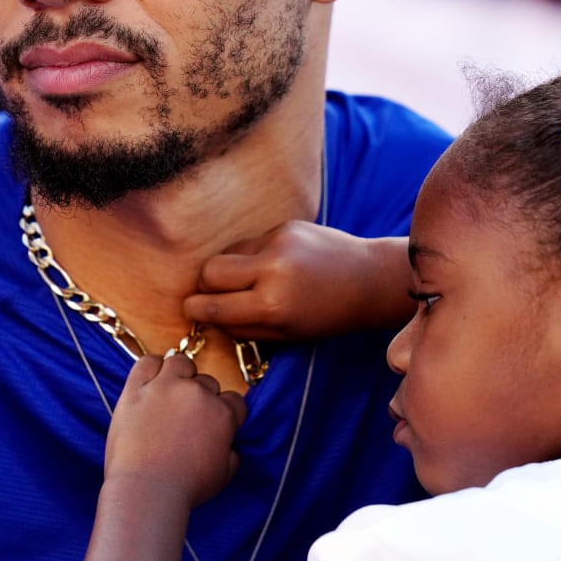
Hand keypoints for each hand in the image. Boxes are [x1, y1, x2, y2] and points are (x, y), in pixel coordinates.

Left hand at [105, 352, 246, 508]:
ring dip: (181, 375)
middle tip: (189, 417)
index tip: (217, 424)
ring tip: (173, 392)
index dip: (228, 413)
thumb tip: (229, 447)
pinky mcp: (136, 389)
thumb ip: (231, 454)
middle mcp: (196, 393)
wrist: (146, 490)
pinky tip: (153, 379)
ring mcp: (164, 387)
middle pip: (207, 381)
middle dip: (203, 397)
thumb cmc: (185, 488)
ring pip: (180, 363)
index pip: (235, 400)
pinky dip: (152, 367)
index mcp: (222, 413)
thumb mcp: (223, 475)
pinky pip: (147, 363)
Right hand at [184, 223, 411, 340]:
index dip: (196, 310)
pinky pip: (251, 241)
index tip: (194, 310)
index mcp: (272, 306)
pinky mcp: (285, 226)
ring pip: (227, 252)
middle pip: (209, 271)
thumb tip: (206, 317)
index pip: (211, 306)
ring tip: (253, 280)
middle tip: (216, 293)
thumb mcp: (286, 335)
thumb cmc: (327, 316)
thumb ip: (243, 328)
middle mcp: (272, 271)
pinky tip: (277, 264)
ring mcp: (278, 243)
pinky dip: (254, 254)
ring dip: (230, 267)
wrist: (367, 279)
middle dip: (206, 285)